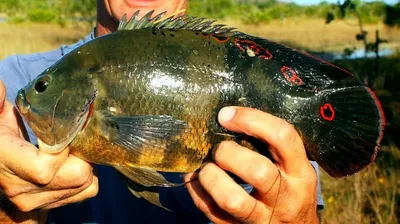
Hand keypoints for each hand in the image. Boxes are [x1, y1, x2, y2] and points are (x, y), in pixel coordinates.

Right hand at [0, 80, 97, 215]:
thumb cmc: (0, 137)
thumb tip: (0, 85)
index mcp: (5, 161)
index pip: (45, 168)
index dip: (64, 148)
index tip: (70, 129)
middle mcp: (20, 188)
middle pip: (76, 176)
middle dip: (84, 154)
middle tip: (79, 137)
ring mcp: (35, 200)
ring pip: (86, 184)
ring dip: (88, 164)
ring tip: (76, 149)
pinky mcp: (50, 205)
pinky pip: (87, 191)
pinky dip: (88, 176)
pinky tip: (76, 163)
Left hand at [185, 107, 318, 223]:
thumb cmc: (289, 190)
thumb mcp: (293, 168)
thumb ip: (271, 147)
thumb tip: (229, 117)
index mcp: (300, 172)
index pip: (283, 137)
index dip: (251, 120)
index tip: (226, 115)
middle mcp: (286, 196)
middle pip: (257, 170)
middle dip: (228, 153)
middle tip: (218, 150)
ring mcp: (263, 218)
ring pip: (232, 199)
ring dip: (211, 177)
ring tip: (207, 168)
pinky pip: (212, 212)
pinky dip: (197, 192)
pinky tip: (197, 182)